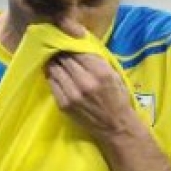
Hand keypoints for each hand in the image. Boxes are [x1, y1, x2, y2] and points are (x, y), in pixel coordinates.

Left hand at [46, 24, 138, 138]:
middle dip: (61, 53)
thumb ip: (98, 61)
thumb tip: (79, 45)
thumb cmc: (117, 98)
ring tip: (54, 60)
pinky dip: (52, 76)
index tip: (67, 44)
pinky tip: (54, 73)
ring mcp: (72, 94)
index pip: (78, 51)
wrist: (115, 126)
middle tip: (59, 50)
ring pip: (55, 70)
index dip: (71, 46)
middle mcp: (85, 81)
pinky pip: (52, 84)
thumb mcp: (114, 75)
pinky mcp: (64, 104)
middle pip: (65, 59)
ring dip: (54, 63)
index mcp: (100, 72)